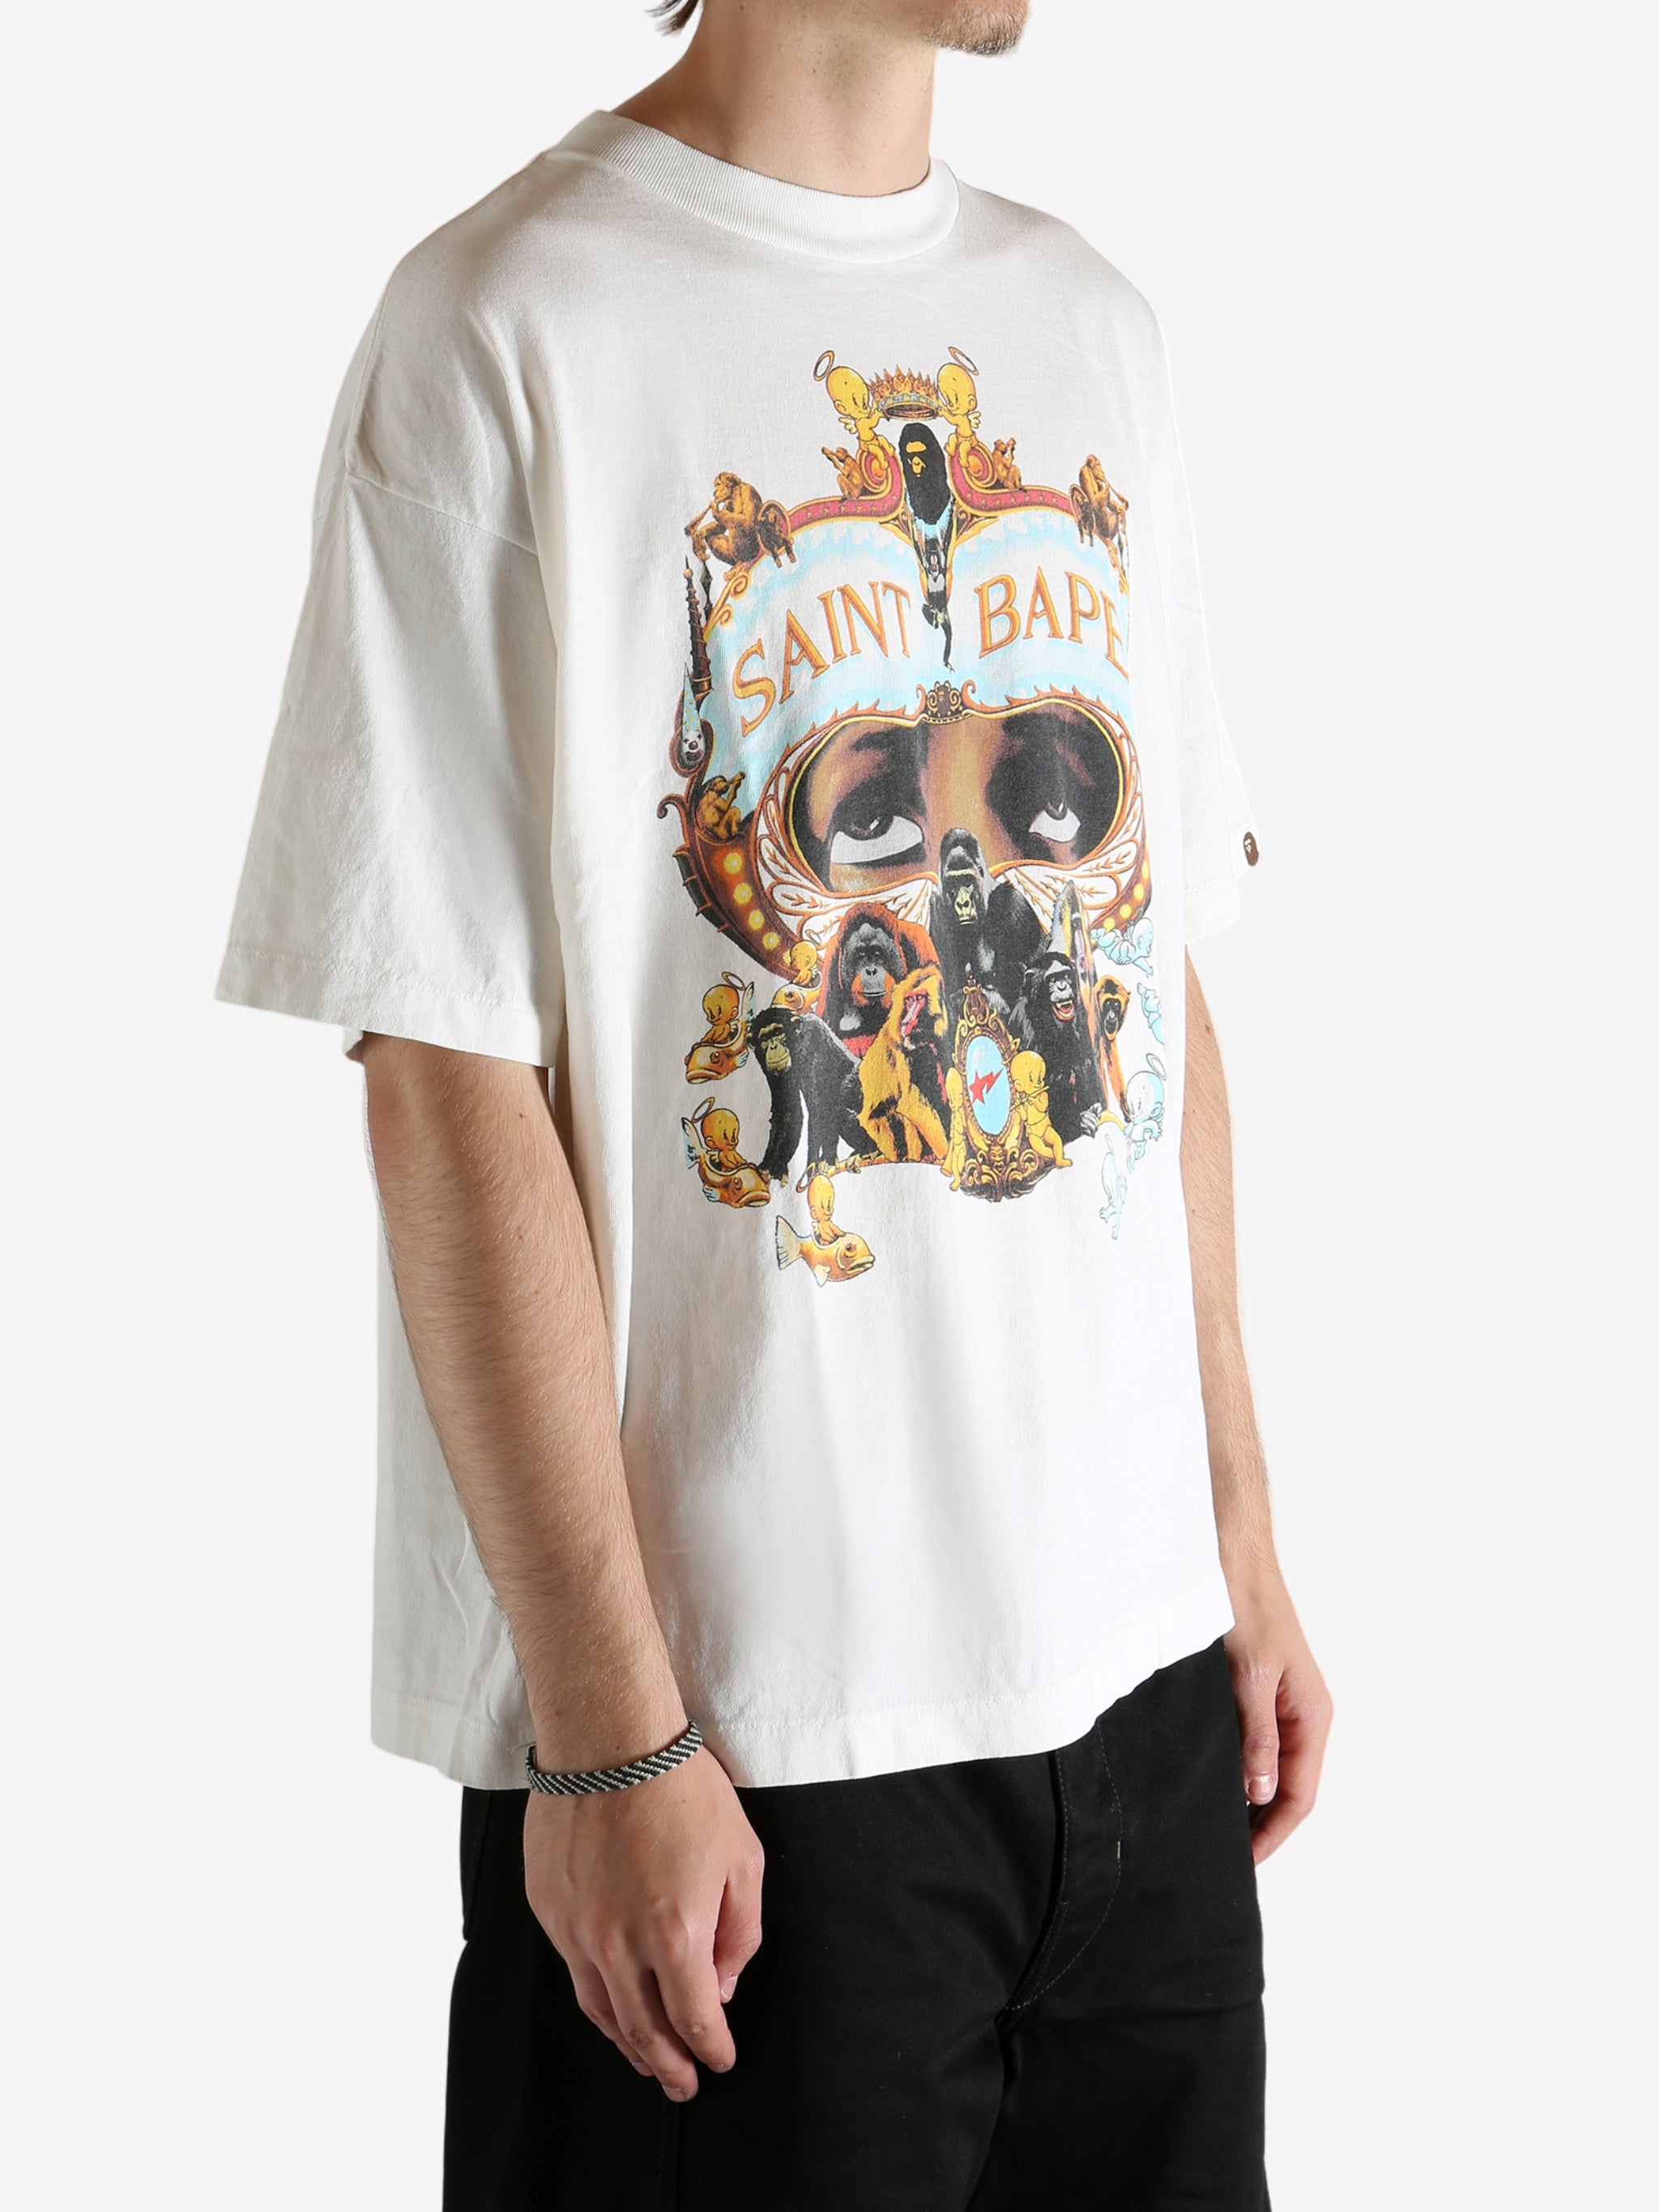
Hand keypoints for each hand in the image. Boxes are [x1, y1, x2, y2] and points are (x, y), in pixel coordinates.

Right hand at [523, 1747, 764, 2099]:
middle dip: (669, 2065)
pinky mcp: (549, 1908)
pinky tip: (609, 2004)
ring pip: (601, 2010)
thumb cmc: (681, 1788)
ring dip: (627, 2045)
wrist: (607, 1739)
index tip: (721, 2061)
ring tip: (645, 2062)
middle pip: (644, 2030)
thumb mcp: (742, 1856)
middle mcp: (619, 1944)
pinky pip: (573, 1971)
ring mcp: (576, 1930)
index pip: (695, 2019)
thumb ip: (739, 1931)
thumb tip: (723, 1982)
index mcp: (674, 1934)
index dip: (712, 2049)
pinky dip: (596, 1999)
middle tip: (683, 2086)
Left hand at [1222, 1560, 1332, 1864]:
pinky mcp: (1259, 1691)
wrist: (1232, 1556)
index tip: (1243, 1861)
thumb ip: (1256, 1735)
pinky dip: (1241, 1768)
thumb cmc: (1245, 1605)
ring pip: (1272, 1768)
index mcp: (1312, 1716)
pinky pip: (1257, 1743)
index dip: (1272, 1833)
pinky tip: (1214, 1780)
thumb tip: (1259, 1792)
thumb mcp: (1248, 1676)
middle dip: (1262, 1825)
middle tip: (1223, 1854)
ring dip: (1250, 1799)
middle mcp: (1303, 1715)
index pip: (1299, 1795)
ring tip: (1216, 1827)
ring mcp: (1283, 1703)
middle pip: (1289, 1788)